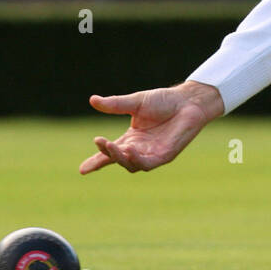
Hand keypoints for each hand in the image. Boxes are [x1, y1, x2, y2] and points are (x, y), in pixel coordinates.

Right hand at [79, 80, 224, 174]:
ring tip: (112, 146)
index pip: (110, 152)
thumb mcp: (136, 102)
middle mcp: (139, 148)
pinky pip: (148, 163)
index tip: (82, 170)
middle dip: (106, 154)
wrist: (188, 101)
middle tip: (100, 142)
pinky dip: (137, 160)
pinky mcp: (165, 156)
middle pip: (118, 158)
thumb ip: (115, 104)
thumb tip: (92, 100)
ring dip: (120, 157)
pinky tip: (131, 151)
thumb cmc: (164, 101)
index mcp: (131, 138)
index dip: (96, 161)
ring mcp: (152, 154)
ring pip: (131, 164)